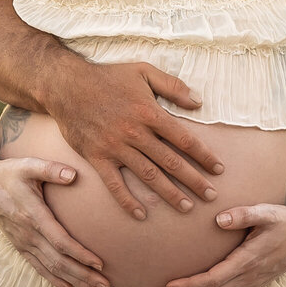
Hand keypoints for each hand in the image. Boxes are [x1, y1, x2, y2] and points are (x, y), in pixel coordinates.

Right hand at [0, 155, 108, 286]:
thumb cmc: (9, 173)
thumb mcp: (29, 165)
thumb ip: (51, 169)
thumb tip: (73, 174)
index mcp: (33, 215)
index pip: (60, 242)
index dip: (80, 255)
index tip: (99, 264)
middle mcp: (28, 234)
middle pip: (58, 261)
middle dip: (83, 274)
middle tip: (105, 285)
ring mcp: (22, 242)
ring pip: (50, 268)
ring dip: (74, 280)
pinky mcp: (19, 246)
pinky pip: (38, 267)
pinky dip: (54, 280)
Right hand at [43, 61, 222, 215]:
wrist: (66, 85)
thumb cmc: (107, 77)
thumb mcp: (143, 71)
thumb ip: (172, 86)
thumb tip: (198, 102)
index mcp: (150, 113)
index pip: (184, 139)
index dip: (204, 156)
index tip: (219, 169)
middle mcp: (135, 133)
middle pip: (171, 162)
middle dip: (194, 180)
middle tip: (211, 196)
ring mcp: (116, 147)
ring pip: (149, 176)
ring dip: (169, 194)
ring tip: (186, 207)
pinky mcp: (97, 157)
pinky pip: (114, 185)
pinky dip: (127, 201)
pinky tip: (141, 214)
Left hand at [154, 203, 285, 286]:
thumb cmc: (284, 221)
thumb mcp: (267, 212)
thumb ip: (243, 214)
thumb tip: (219, 219)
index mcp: (247, 260)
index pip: (213, 279)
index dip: (190, 285)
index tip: (168, 285)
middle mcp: (248, 277)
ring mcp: (252, 284)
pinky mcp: (255, 286)